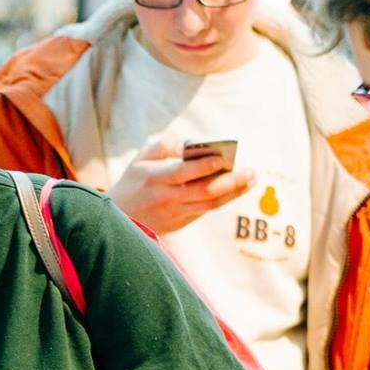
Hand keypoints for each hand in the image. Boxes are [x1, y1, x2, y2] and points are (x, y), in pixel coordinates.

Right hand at [108, 138, 254, 236]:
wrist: (118, 220)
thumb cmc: (133, 183)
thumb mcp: (140, 160)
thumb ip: (164, 146)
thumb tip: (190, 145)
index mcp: (154, 178)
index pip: (183, 172)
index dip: (205, 166)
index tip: (224, 159)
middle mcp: (165, 198)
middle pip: (204, 191)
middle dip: (231, 181)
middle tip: (251, 172)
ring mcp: (173, 214)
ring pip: (210, 204)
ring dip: (233, 193)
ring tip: (251, 180)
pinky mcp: (179, 224)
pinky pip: (204, 210)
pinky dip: (222, 199)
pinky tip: (235, 189)